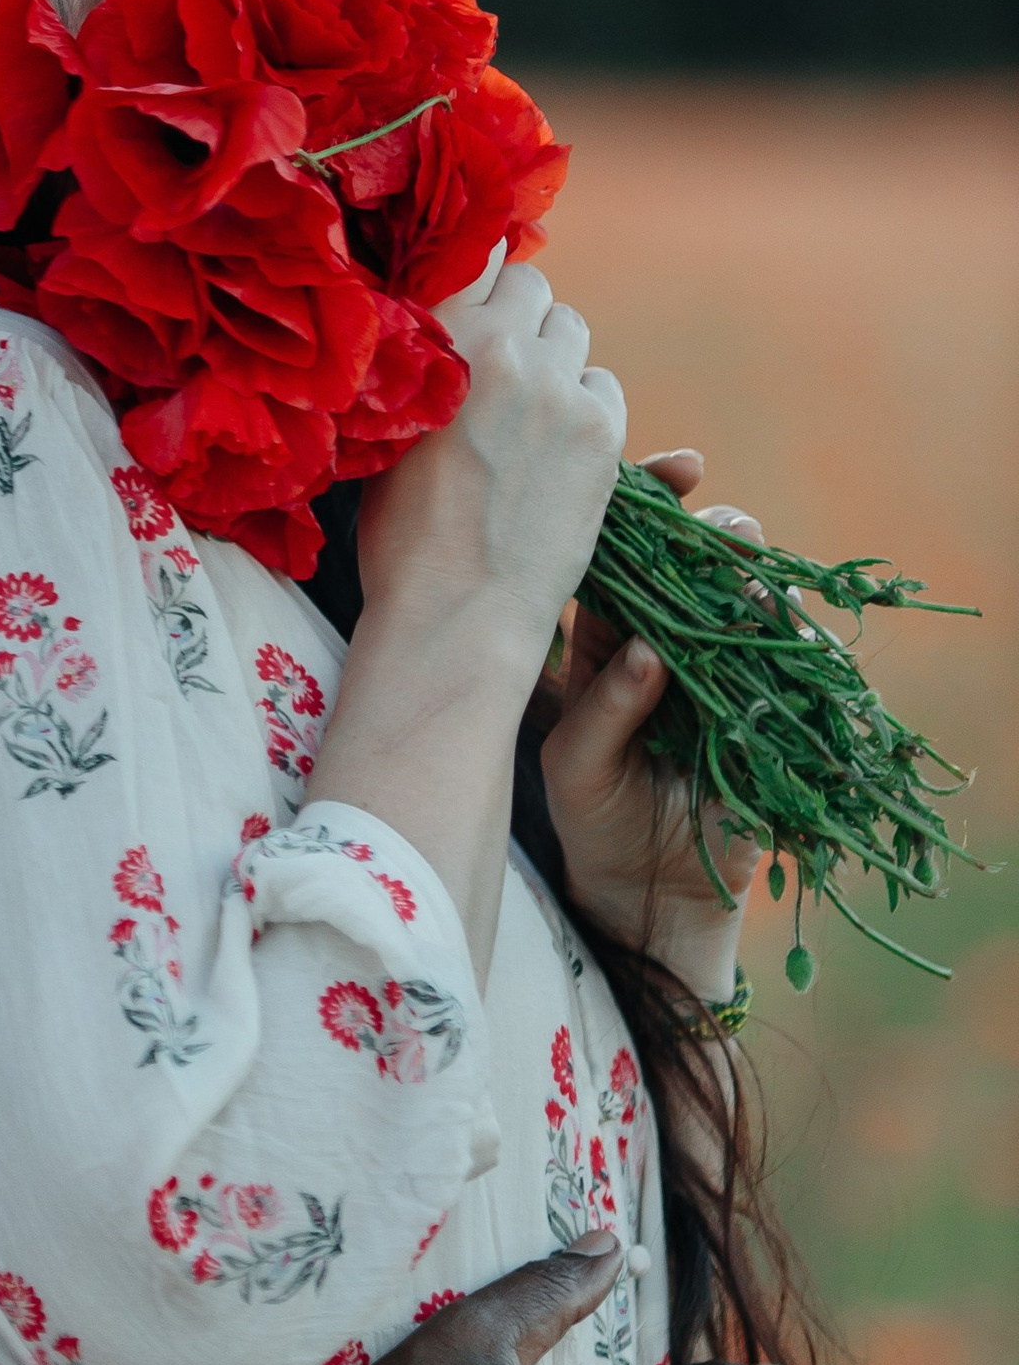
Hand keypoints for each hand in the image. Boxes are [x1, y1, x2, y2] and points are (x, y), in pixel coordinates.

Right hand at [354, 253, 627, 683]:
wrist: (456, 608)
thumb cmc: (401, 532)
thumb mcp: (386, 430)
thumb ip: (420, 366)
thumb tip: (441, 325)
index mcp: (437, 339)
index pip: (475, 253)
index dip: (477, 271)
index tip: (475, 293)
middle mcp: (504, 348)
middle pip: (532, 286)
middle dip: (518, 314)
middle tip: (500, 361)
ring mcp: (559, 387)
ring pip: (571, 329)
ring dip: (553, 354)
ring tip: (528, 407)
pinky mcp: (601, 429)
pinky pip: (603, 384)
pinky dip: (585, 402)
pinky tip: (558, 443)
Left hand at [541, 446, 764, 983]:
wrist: (646, 896)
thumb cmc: (593, 820)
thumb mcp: (574, 767)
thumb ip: (604, 708)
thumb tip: (650, 653)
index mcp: (608, 638)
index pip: (626, 553)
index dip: (649, 505)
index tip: (678, 468)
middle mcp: (669, 644)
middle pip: (697, 569)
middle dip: (717, 535)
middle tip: (725, 523)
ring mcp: (723, 677)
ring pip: (750, 609)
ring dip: (756, 584)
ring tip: (752, 575)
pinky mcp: (767, 717)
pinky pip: (789, 669)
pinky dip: (791, 644)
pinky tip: (784, 625)